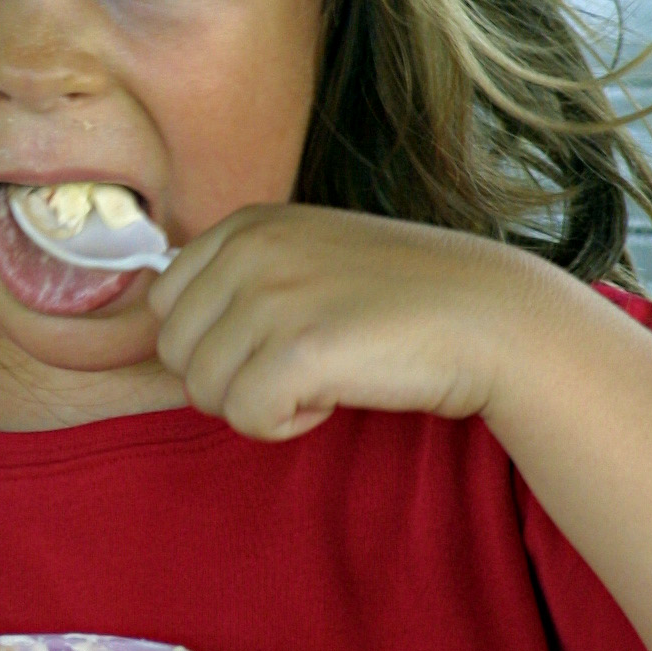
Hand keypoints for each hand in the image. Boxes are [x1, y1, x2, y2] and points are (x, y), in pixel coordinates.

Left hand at [149, 204, 526, 440]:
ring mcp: (271, 297)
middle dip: (229, 377)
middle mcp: (249, 250)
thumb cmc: (401, 299)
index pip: (163, 304)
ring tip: (324, 374)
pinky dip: (285, 425)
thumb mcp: (306, 260)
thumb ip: (238, 282)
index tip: (280, 339)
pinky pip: (245, 417)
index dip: (215, 342)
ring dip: (260, 401)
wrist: (490, 316)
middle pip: (175, 352)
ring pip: (202, 390)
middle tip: (301, 365)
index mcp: (246, 225)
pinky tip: (334, 396)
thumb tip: (160, 333)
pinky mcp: (298, 351)